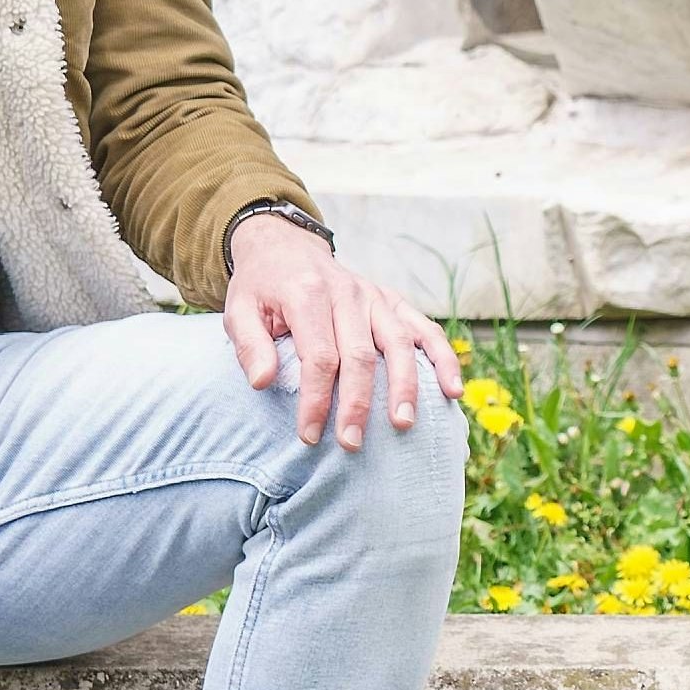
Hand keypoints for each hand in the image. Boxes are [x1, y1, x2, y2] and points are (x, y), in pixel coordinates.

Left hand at [224, 209, 463, 449]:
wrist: (285, 245)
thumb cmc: (261, 287)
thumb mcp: (238, 310)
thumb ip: (250, 346)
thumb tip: (263, 383)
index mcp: (308, 294)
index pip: (319, 355)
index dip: (317, 399)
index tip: (310, 435)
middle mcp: (348, 292)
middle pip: (360, 354)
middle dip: (358, 403)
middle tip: (352, 444)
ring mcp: (375, 296)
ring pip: (398, 342)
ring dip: (404, 386)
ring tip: (404, 424)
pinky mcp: (392, 300)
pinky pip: (425, 328)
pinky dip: (443, 358)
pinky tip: (452, 391)